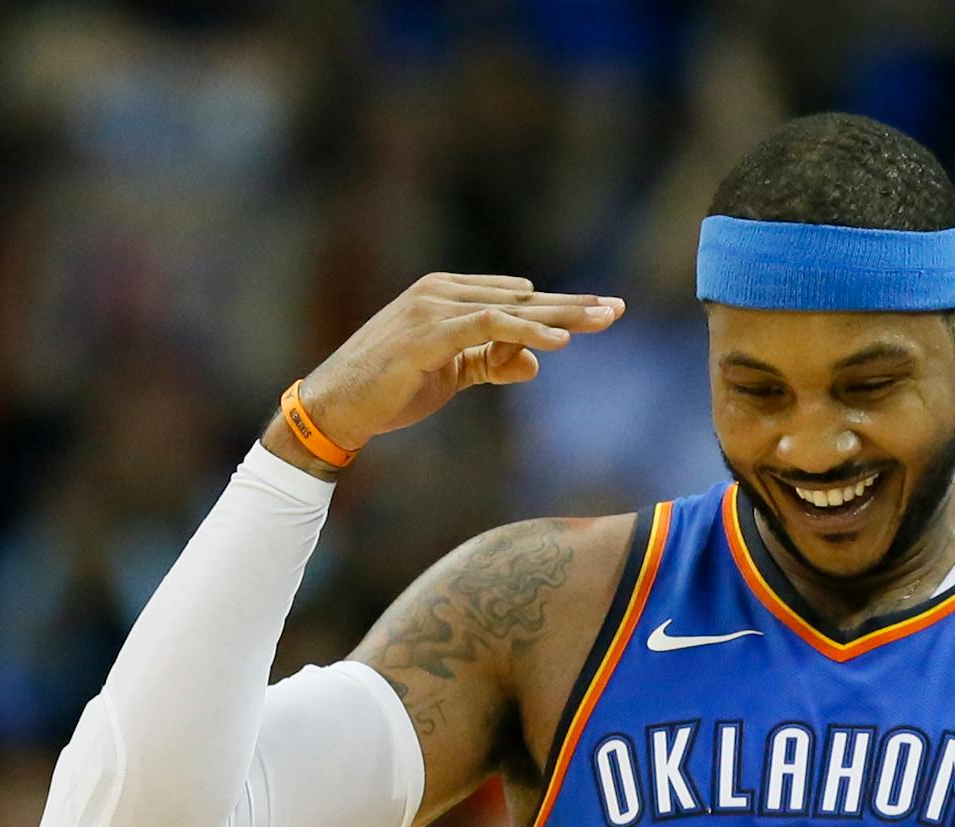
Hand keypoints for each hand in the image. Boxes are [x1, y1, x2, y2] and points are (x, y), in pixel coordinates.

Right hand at [296, 274, 623, 451]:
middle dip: (572, 304)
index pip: (516, 300)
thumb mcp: (452, 376)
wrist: (337, 406)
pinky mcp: (428, 333)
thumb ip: (491, 364)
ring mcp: (434, 308)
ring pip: (512, 308)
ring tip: (601, 320)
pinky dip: (526, 332)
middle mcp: (443, 293)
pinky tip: (560, 342)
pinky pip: (489, 327)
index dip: (560, 308)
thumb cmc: (390, 389)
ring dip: (559, 315)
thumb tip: (536, 363)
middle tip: (617, 309)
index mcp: (448, 296)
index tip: (602, 315)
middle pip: (522, 298)